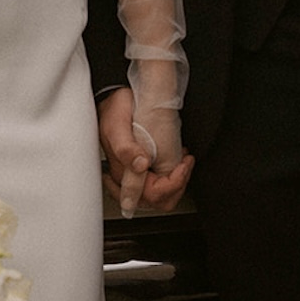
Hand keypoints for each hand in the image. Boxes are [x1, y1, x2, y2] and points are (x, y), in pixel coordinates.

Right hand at [97, 87, 193, 217]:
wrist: (116, 99)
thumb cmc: (115, 110)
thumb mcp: (117, 126)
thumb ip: (125, 149)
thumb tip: (140, 166)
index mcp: (123, 172)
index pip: (150, 196)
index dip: (171, 184)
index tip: (182, 164)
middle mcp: (129, 177)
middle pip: (157, 202)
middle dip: (177, 186)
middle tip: (184, 164)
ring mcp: (136, 173)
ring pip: (161, 196)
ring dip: (176, 182)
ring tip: (182, 161)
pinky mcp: (143, 168)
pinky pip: (160, 184)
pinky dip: (173, 176)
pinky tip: (176, 161)